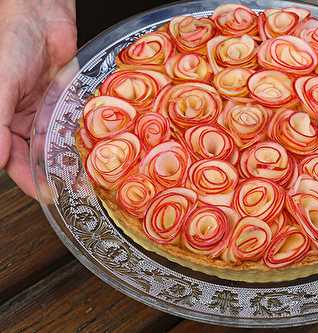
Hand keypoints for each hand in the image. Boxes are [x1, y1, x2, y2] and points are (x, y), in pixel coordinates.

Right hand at [0, 0, 75, 196]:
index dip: (28, 178)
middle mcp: (22, 120)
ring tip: (89, 175)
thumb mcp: (1, 86)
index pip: (13, 159)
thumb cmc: (10, 44)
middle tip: (74, 191)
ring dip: (70, 158)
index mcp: (1, 121)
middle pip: (37, 155)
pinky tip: (95, 149)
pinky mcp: (65, 100)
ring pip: (57, 142)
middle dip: (53, 173)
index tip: (47, 195)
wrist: (40, 15)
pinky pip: (73, 123)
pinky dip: (81, 136)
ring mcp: (45, 111)